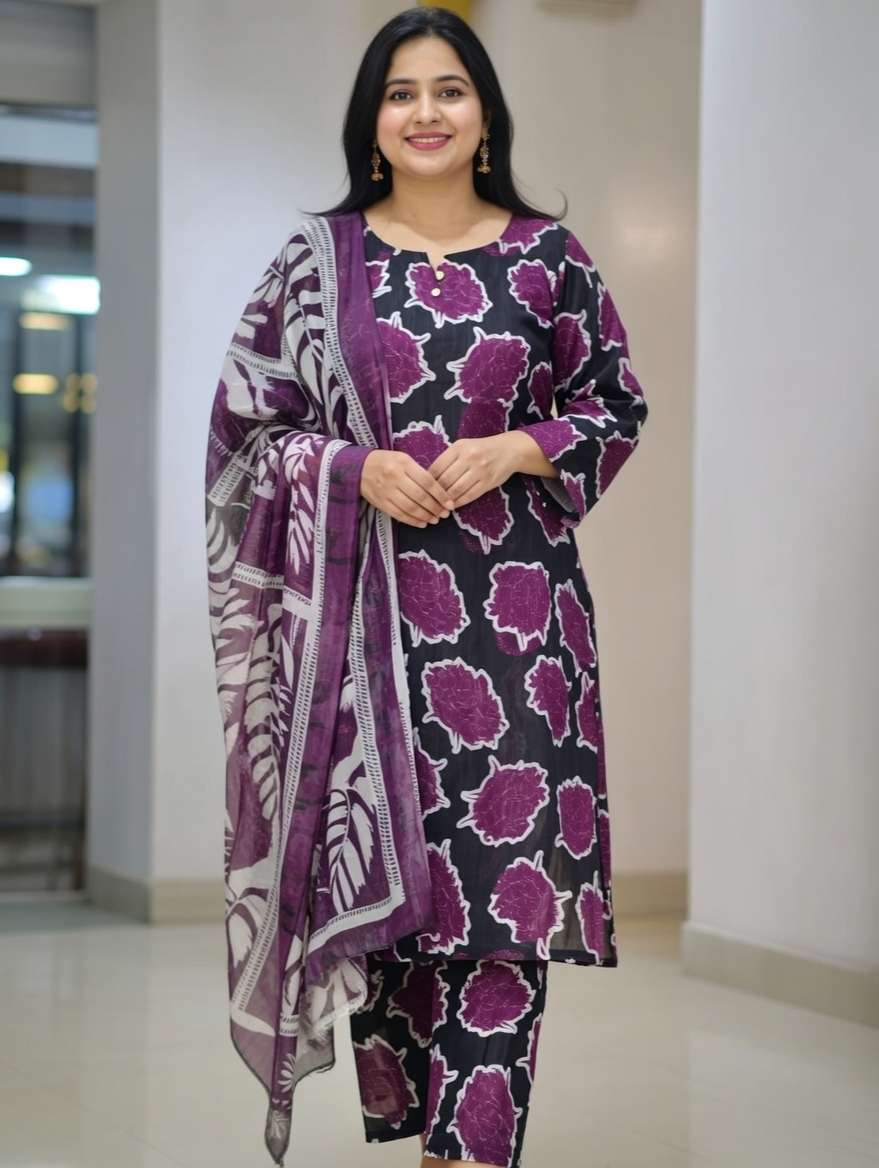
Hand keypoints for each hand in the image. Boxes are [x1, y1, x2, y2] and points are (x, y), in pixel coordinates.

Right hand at [360, 450, 454, 526]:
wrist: (358, 467)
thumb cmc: (386, 462)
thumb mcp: (403, 459)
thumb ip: (419, 472)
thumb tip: (438, 491)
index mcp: (403, 463)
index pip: (427, 481)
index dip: (440, 494)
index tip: (449, 504)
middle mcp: (394, 477)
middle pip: (420, 496)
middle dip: (435, 508)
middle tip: (444, 514)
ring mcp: (386, 491)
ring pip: (410, 507)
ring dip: (425, 516)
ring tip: (434, 519)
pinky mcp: (380, 502)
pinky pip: (398, 514)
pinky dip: (412, 520)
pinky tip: (421, 523)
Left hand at [428, 433, 555, 508]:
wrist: (509, 450)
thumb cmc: (481, 449)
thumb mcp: (463, 447)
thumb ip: (448, 460)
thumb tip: (428, 479)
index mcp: (459, 447)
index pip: (436, 468)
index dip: (427, 482)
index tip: (422, 490)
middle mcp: (469, 457)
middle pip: (445, 481)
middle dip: (434, 495)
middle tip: (428, 503)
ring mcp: (480, 470)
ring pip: (456, 490)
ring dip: (446, 501)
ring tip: (439, 507)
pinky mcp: (488, 482)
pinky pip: (469, 496)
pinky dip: (458, 503)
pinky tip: (453, 506)